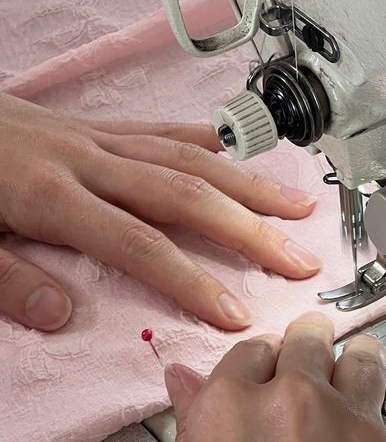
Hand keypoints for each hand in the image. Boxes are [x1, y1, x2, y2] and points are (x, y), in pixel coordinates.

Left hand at [0, 94, 321, 331]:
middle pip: (184, 194)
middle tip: (299, 262)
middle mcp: (86, 160)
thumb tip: (60, 314)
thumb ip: (5, 279)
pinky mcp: (94, 126)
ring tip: (297, 208)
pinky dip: (205, 140)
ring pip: (186, 157)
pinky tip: (239, 152)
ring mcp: (96, 138)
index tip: (236, 315)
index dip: (192, 281)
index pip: (137, 244)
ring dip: (247, 184)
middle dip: (248, 231)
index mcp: (50, 194)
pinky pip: (161, 129)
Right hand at [157, 312, 385, 441]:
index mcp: (233, 411)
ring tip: (367, 366)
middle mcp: (298, 405)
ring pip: (368, 363)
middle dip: (312, 347)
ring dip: (365, 362)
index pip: (251, 354)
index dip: (261, 362)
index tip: (269, 372)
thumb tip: (186, 384)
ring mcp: (359, 431)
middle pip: (311, 345)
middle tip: (316, 357)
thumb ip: (193, 434)